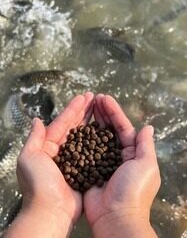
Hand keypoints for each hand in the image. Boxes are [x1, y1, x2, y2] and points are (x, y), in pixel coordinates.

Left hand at [17, 92, 93, 229]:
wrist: (51, 211)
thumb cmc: (39, 184)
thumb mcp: (29, 158)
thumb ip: (34, 137)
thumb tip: (37, 120)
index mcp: (48, 145)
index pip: (62, 122)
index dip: (73, 108)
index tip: (84, 96)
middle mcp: (62, 150)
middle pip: (75, 126)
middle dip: (84, 111)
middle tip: (95, 97)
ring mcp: (74, 158)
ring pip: (84, 135)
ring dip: (92, 121)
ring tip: (100, 108)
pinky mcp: (84, 168)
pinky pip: (91, 149)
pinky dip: (97, 138)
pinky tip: (104, 129)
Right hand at [84, 94, 160, 236]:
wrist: (115, 217)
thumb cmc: (133, 190)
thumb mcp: (146, 166)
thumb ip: (146, 145)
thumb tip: (148, 127)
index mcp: (132, 152)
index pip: (122, 127)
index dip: (114, 112)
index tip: (104, 98)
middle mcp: (117, 154)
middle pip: (109, 129)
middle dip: (102, 113)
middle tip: (94, 98)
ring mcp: (102, 161)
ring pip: (96, 136)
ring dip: (92, 121)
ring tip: (86, 106)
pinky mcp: (89, 168)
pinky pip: (85, 149)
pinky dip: (82, 137)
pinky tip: (76, 126)